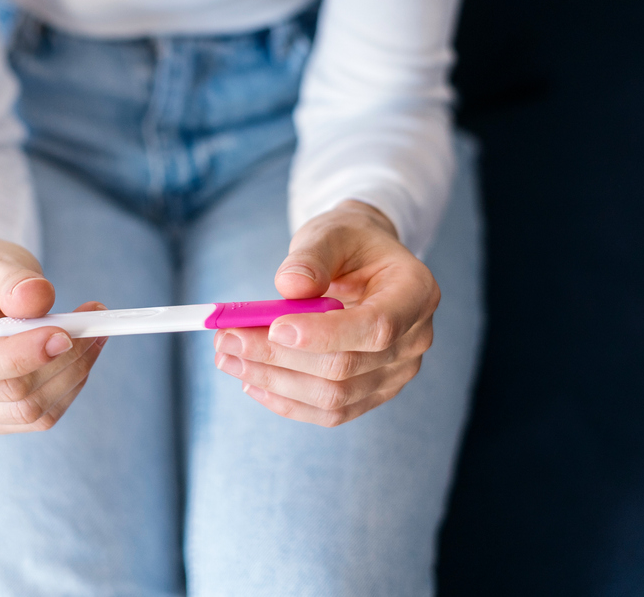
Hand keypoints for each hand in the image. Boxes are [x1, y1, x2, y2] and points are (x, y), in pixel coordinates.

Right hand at [0, 230, 106, 433]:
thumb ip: (13, 279)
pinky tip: (79, 352)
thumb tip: (37, 300)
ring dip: (73, 372)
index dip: (18, 357)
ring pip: (29, 410)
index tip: (64, 334)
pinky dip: (69, 385)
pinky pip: (38, 417)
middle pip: (6, 392)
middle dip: (61, 358)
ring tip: (93, 329)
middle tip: (96, 318)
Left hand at [213, 201, 438, 426]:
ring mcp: (396, 373)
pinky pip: (329, 411)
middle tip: (228, 339)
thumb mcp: (331, 232)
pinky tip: (252, 381)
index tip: (274, 328)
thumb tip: (290, 286)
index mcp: (416, 293)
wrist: (363, 263)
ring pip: (333, 396)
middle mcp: (415, 339)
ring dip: (274, 381)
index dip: (325, 334)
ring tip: (228, 358)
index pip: (377, 327)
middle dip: (280, 357)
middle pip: (346, 367)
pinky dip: (286, 400)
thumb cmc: (349, 243)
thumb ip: (312, 256)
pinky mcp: (372, 393)